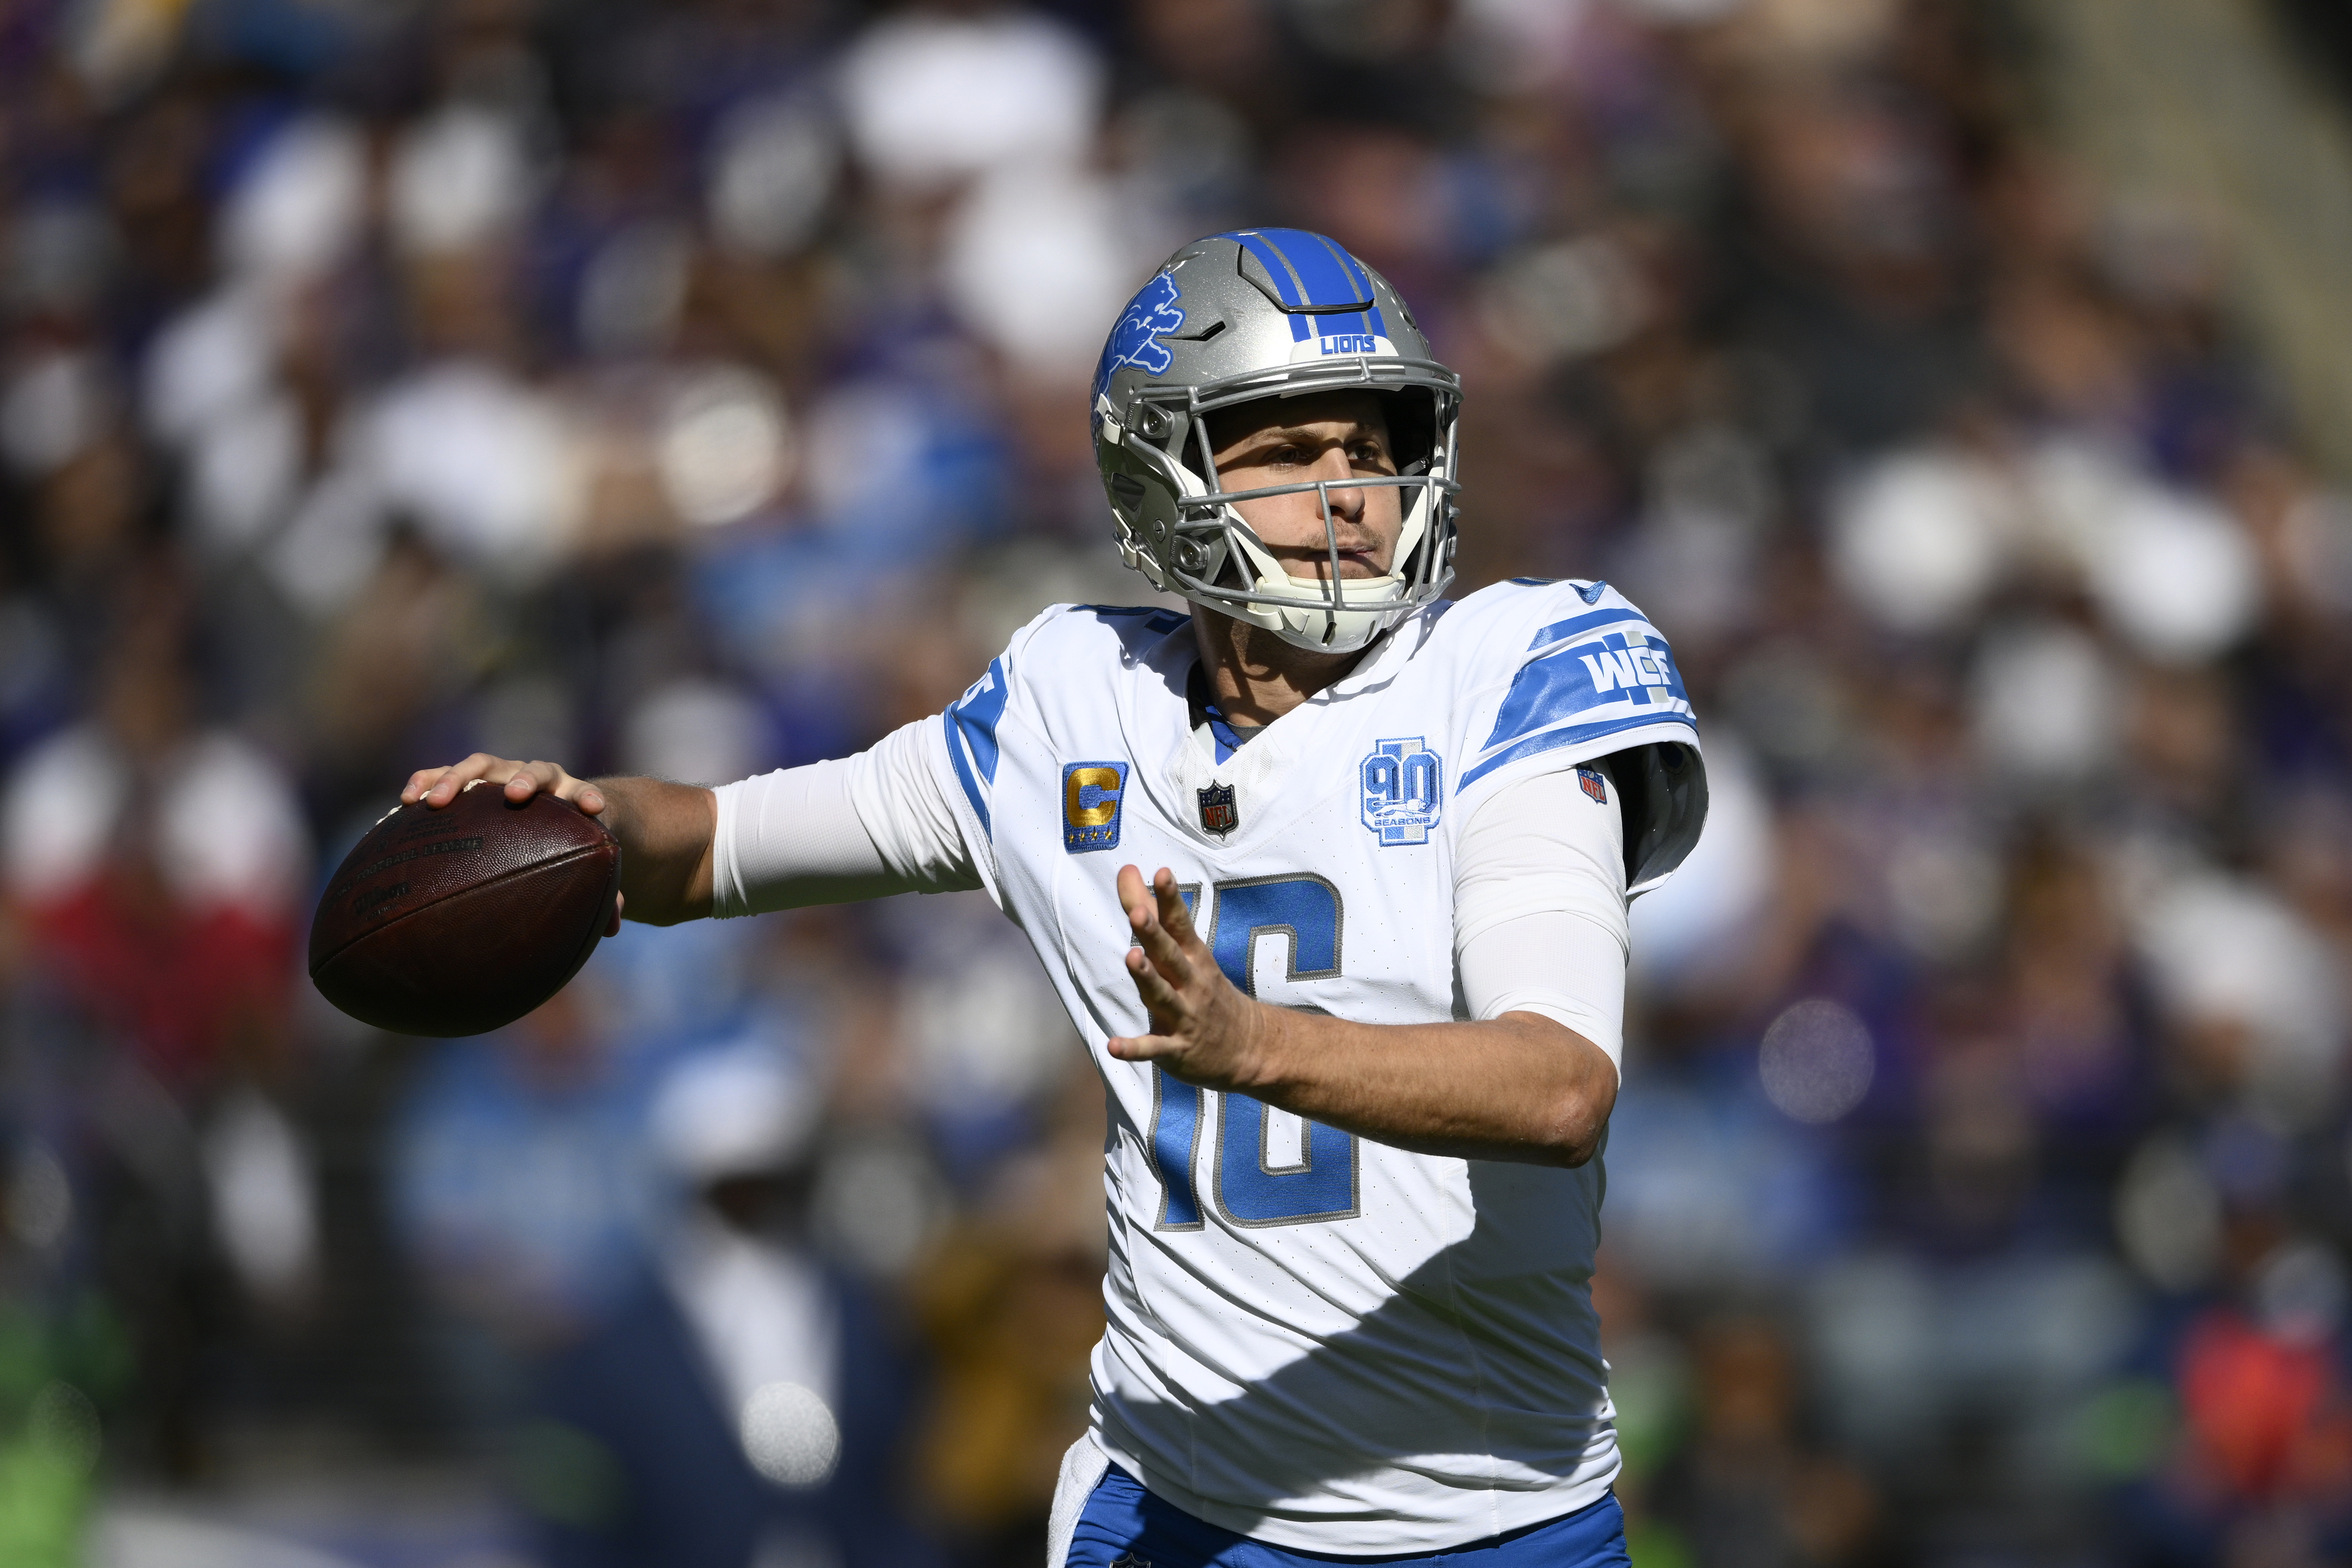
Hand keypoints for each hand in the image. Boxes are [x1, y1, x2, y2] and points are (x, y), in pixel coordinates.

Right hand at [400, 754, 623, 934]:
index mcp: (568, 795)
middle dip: (525, 780)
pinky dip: (427, 780)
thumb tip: (613, 928)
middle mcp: (535, 779)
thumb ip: (603, 891)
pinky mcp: (467, 778)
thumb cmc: (564, 842)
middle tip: (515, 794)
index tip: (594, 809)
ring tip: (435, 803)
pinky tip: (408, 800)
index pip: (582, 792)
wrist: (540, 809)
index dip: (588, 798)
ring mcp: (499, 773)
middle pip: (534, 771)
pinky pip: (442, 772)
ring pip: (480, 765)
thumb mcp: (583, 862)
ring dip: (457, 778)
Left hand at [1106, 865, 1273, 1090]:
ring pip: (1163, 996)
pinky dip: (1134, 1048)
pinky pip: (1154, 1048)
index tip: (1161, 872)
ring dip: (1147, 978)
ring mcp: (1184, 1016)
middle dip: (1154, 934)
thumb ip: (1153, 912)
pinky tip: (1113, 1046)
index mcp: (1192, 957)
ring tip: (1132, 958)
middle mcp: (1190, 983)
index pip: (1179, 924)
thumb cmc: (1204, 989)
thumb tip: (1128, 869)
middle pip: (1169, 955)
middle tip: (1138, 913)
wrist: (1247, 1047)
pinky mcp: (1175, 1049)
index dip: (1169, 899)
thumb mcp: (1187, 951)